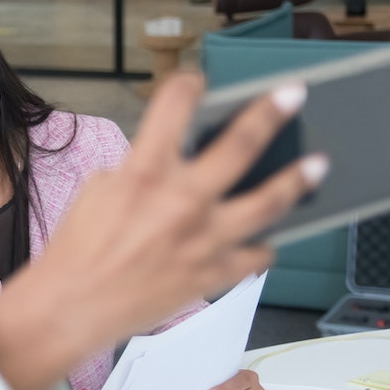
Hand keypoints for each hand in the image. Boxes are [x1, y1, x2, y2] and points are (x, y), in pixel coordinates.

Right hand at [0, 73, 323, 389]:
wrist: (72, 308)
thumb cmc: (78, 252)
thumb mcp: (99, 190)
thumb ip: (141, 168)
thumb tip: (172, 159)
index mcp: (144, 172)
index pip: (175, 105)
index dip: (189, 85)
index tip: (198, 81)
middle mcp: (181, 201)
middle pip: (241, 144)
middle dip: (272, 112)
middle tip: (295, 94)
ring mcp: (203, 239)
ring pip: (268, 202)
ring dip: (297, 180)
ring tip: (317, 164)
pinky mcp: (212, 274)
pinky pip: (256, 255)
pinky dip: (264, 245)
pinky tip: (268, 237)